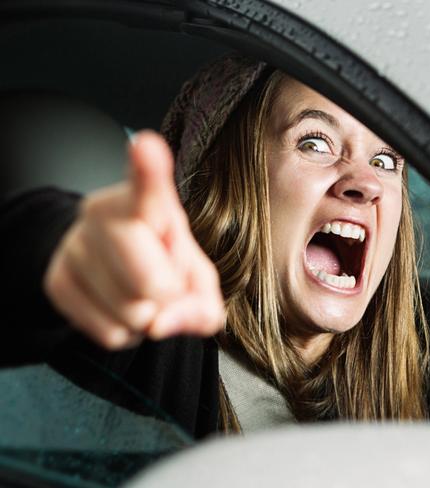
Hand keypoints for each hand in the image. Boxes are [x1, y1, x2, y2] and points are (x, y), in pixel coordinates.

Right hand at [44, 131, 224, 348]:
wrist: (114, 264)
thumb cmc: (166, 262)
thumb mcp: (198, 277)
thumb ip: (201, 303)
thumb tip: (160, 323)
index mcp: (148, 201)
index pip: (148, 186)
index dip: (148, 170)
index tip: (146, 147)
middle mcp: (103, 212)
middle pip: (150, 282)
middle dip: (169, 298)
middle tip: (165, 283)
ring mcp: (75, 245)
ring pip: (129, 313)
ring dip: (147, 319)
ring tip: (142, 293)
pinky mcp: (56, 279)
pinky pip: (108, 333)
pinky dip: (125, 333)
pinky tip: (121, 305)